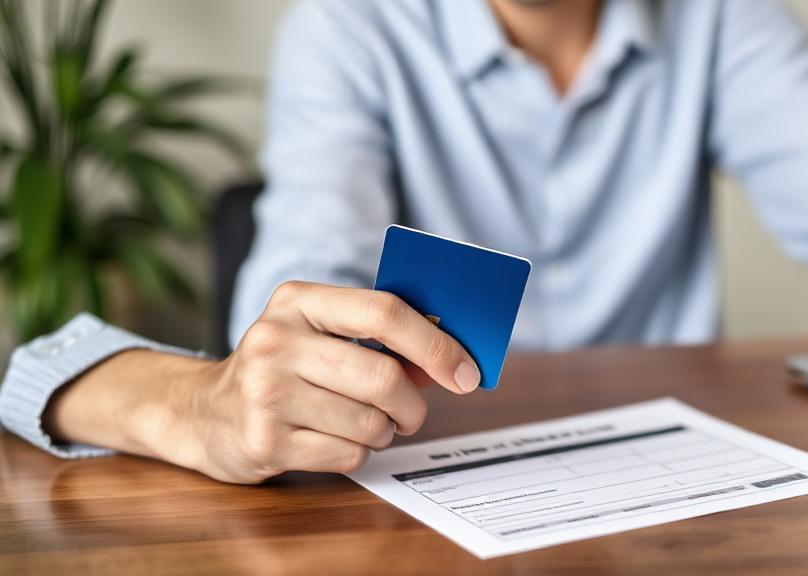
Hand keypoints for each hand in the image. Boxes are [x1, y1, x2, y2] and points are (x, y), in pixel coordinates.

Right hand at [177, 282, 480, 482]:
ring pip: (370, 422)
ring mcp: (266, 392)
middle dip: (411, 405)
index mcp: (298, 301)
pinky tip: (332, 440)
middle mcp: (276, 340)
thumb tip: (452, 359)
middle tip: (410, 414)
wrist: (202, 412)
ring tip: (360, 423)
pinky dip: (356, 453)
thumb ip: (380, 339)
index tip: (466, 373)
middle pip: (383, 376)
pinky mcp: (264, 440)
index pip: (385, 312)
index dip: (435, 344)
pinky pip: (347, 455)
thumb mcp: (319, 334)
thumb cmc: (281, 368)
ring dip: (381, 432)